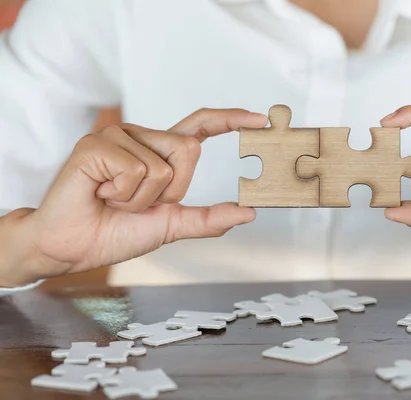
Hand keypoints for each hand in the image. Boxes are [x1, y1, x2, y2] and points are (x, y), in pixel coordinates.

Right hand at [2, 108, 267, 285]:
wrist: (73, 247)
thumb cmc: (116, 232)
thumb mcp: (172, 225)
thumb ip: (208, 218)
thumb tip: (248, 213)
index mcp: (159, 151)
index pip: (200, 126)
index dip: (229, 120)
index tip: (259, 119)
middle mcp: (140, 136)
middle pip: (188, 149)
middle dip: (171, 191)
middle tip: (136, 203)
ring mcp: (117, 136)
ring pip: (162, 166)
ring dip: (142, 199)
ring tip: (113, 200)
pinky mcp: (95, 144)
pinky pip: (135, 170)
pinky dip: (123, 195)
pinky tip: (100, 193)